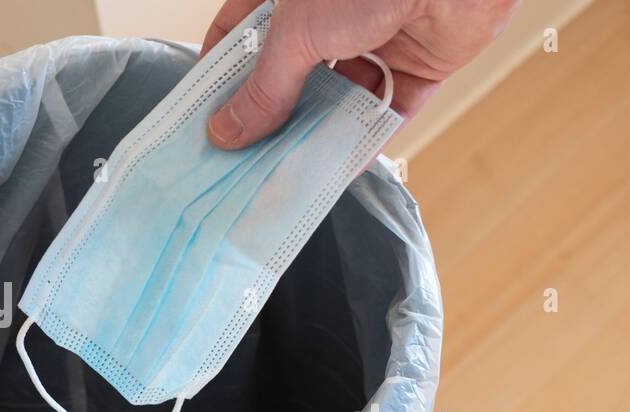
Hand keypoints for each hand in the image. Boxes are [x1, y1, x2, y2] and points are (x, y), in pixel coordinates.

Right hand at [202, 0, 518, 148]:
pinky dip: (369, 140)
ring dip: (319, 136)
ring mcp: (377, 36)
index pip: (241, 34)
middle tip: (246, 165)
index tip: (208, 124)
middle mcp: (332, 11)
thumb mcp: (297, 33)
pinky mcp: (421, 62)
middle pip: (293, 75)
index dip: (223, 78)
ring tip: (291, 177)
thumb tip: (226, 133)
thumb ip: (264, 88)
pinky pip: (388, 111)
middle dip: (274, 119)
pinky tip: (343, 171)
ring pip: (340, 98)